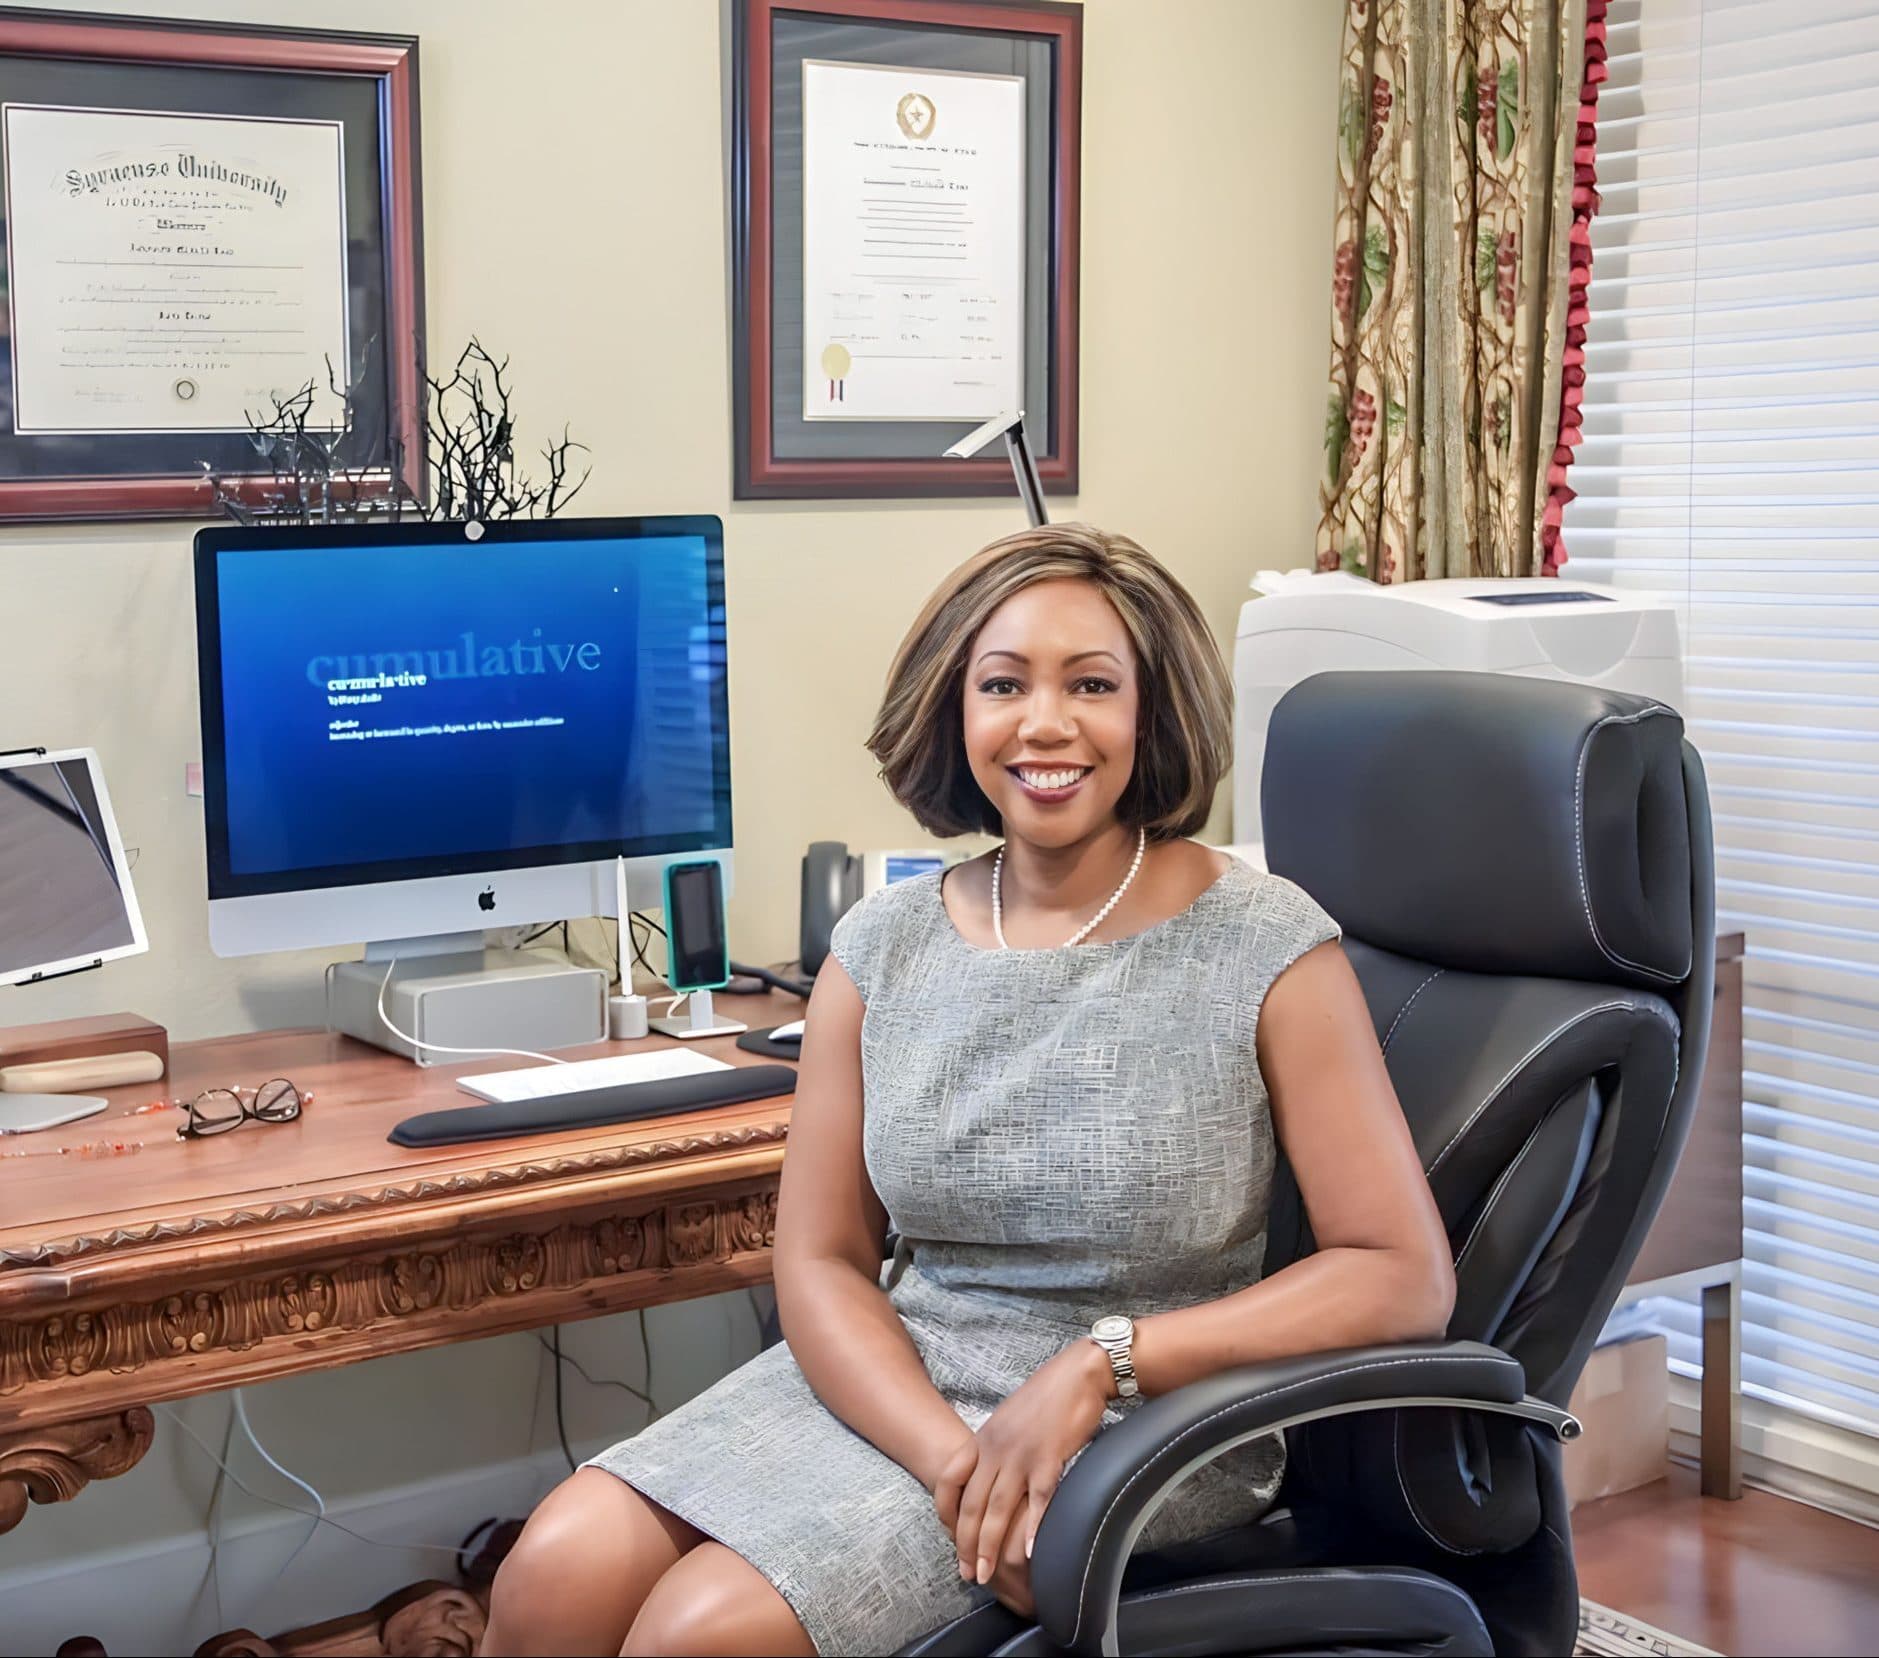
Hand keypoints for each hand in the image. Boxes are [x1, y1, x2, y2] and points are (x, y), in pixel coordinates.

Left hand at [934, 1339, 1112, 1588]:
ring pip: (998, 1508)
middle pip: (972, 1503)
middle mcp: (996, 1447)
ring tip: (986, 1573)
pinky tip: (1027, 1552)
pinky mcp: (1050, 1458)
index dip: (944, 1511)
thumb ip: (996, 1444)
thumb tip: (990, 1471)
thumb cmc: (1048, 1395)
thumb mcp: (1010, 1418)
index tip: (947, 1537)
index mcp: (984, 1437)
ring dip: (989, 1546)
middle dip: (965, 1543)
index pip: (950, 1478)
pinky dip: (1031, 1528)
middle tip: (967, 1572)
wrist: (1080, 1373)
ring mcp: (1022, 1454)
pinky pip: (1037, 1500)